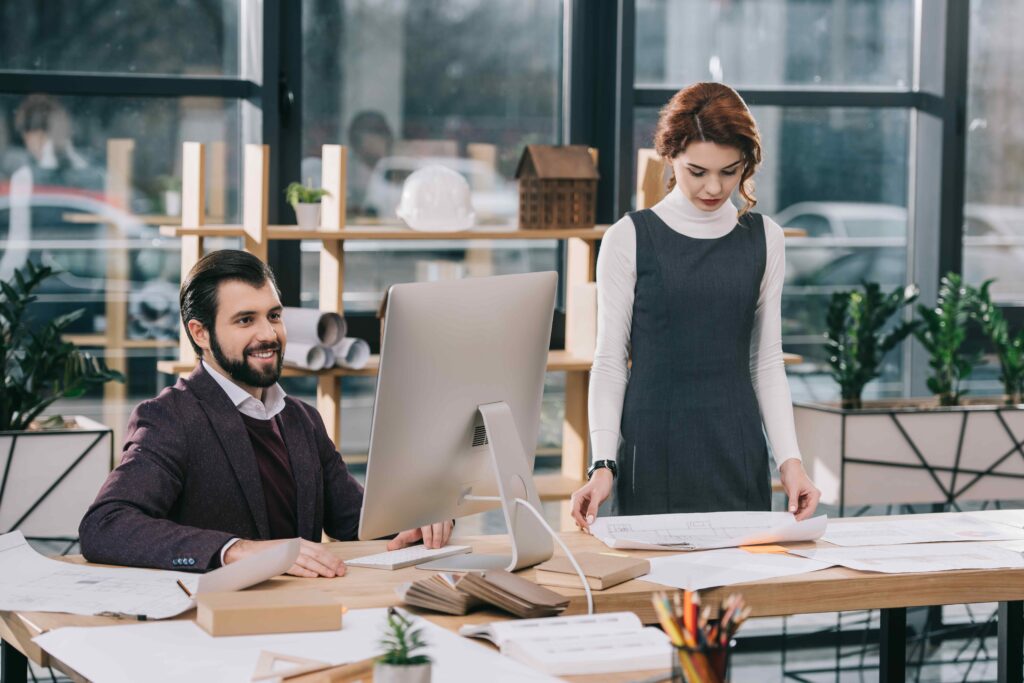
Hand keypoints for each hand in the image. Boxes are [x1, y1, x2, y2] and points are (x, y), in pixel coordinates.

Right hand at [224, 538, 345, 577]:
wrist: (246, 552)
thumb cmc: (269, 554)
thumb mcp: (289, 552)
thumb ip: (302, 556)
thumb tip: (319, 565)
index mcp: (298, 543)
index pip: (320, 550)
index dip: (332, 558)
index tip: (342, 566)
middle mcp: (294, 546)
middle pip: (317, 554)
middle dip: (331, 563)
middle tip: (341, 572)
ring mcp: (286, 552)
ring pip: (308, 560)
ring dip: (321, 568)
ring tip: (331, 575)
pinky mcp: (277, 561)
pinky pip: (293, 566)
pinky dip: (304, 571)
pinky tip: (313, 576)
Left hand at [386, 520, 453, 550]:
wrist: (425, 518)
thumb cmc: (417, 526)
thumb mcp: (408, 532)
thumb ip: (400, 541)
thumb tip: (390, 547)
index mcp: (421, 516)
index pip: (425, 523)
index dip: (428, 534)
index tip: (428, 544)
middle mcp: (431, 513)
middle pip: (436, 523)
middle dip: (437, 536)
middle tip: (435, 546)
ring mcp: (440, 515)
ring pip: (445, 523)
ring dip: (444, 535)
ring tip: (440, 545)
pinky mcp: (447, 518)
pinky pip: (450, 524)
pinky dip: (449, 533)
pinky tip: (445, 540)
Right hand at [570, 468, 613, 530]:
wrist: (604, 479)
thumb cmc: (600, 484)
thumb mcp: (597, 496)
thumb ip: (593, 508)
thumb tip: (590, 520)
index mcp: (576, 497)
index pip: (574, 512)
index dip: (580, 521)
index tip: (588, 527)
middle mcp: (576, 502)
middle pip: (575, 516)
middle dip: (581, 523)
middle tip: (591, 530)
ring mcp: (580, 505)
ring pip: (579, 517)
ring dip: (584, 523)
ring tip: (592, 528)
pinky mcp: (585, 507)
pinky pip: (584, 516)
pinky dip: (588, 521)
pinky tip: (594, 523)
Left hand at [779, 458, 820, 520]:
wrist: (789, 467)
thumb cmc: (794, 475)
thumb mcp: (793, 489)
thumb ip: (793, 501)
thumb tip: (792, 511)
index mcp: (814, 494)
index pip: (810, 509)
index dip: (803, 516)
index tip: (796, 521)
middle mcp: (812, 498)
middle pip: (807, 511)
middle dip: (800, 517)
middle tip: (792, 523)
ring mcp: (806, 499)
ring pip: (802, 511)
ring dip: (796, 515)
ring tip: (789, 521)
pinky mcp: (800, 499)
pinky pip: (798, 508)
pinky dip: (793, 511)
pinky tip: (788, 515)